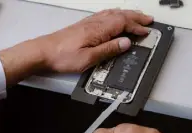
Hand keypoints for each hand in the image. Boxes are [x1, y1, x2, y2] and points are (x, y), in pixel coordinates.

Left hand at [0, 9, 152, 85]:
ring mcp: (89, 23)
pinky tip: (115, 16)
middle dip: (136, 17)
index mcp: (98, 30)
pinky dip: (115, 14)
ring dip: (127, 14)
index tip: (146, 31)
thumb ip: (108, 50)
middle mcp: (94, 23)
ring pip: (112, 14)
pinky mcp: (84, 25)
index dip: (136, 27)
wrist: (43, 51)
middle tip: (148, 19)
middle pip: (120, 16)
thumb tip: (126, 43)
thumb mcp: (88, 59)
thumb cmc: (63, 57)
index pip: (123, 24)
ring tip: (137, 16)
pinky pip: (104, 15)